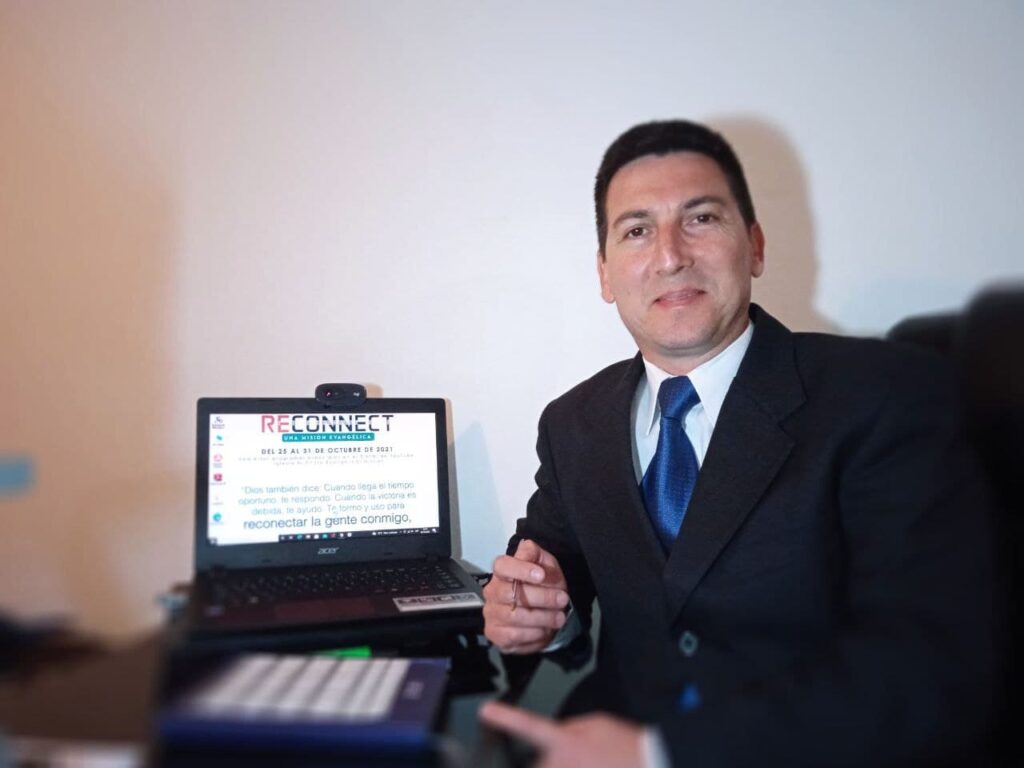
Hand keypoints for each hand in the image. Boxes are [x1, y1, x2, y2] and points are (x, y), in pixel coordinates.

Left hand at [479, 701, 645, 767]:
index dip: (505, 718)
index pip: (528, 725)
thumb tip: (557, 735)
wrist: (652, 764)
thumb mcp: (598, 725)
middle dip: (549, 759)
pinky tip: (590, 764)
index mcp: (565, 742)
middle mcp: (558, 765)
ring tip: (588, 763)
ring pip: (546, 767)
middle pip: (536, 762)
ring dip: (561, 766)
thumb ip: (570, 728)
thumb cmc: (627, 749)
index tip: (487, 711)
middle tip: (579, 758)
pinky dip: (574, 767)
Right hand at [483, 538, 569, 653]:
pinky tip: (545, 630)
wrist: (543, 612)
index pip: (502, 566)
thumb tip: (526, 548)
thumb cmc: (542, 586)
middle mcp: (492, 591)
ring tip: (559, 617)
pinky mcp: (494, 634)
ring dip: (542, 617)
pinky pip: (513, 636)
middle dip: (541, 597)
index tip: (541, 575)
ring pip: (514, 616)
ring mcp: (491, 613)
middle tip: (562, 599)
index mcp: (502, 572)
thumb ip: (535, 554)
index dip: (520, 569)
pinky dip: (533, 634)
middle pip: (510, 594)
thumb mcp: (545, 564)